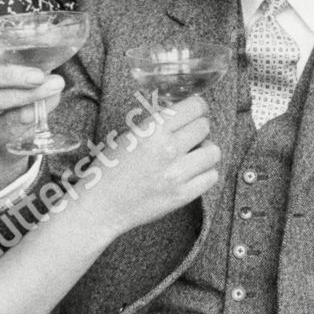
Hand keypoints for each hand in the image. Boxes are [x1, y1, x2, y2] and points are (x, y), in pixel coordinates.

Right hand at [0, 31, 64, 172]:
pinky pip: (8, 122)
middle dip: (9, 75)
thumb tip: (52, 35)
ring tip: (55, 85)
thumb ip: (34, 50)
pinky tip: (50, 100)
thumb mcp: (23, 64)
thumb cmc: (18, 85)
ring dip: (26, 94)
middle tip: (38, 76)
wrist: (9, 130)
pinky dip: (32, 111)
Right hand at [73, 95, 220, 236]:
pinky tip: (193, 172)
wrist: (100, 207)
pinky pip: (211, 176)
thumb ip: (156, 124)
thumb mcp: (128, 135)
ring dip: (205, 150)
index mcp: (152, 130)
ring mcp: (177, 175)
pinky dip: (205, 172)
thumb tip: (183, 112)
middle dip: (199, 127)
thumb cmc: (109, 169)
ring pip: (214, 151)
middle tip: (190, 134)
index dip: (198, 106)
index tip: (197, 109)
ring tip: (193, 154)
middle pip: (205, 127)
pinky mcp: (182, 196)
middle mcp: (167, 150)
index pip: (195, 106)